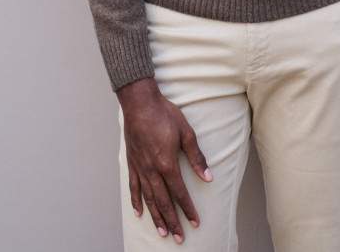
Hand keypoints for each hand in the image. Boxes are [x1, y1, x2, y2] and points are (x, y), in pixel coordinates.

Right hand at [116, 78, 212, 243]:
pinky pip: (133, 187)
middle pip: (163, 201)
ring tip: (162, 231)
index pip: (179, 192)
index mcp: (167, 163)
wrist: (140, 102)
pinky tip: (139, 213)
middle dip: (172, 220)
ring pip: (148, 198)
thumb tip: (208, 176)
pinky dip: (136, 201)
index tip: (195, 222)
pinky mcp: (132, 162)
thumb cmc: (164, 114)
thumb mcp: (186, 132)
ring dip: (156, 216)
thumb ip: (196, 157)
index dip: (188, 209)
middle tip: (179, 237)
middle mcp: (152, 170)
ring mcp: (140, 167)